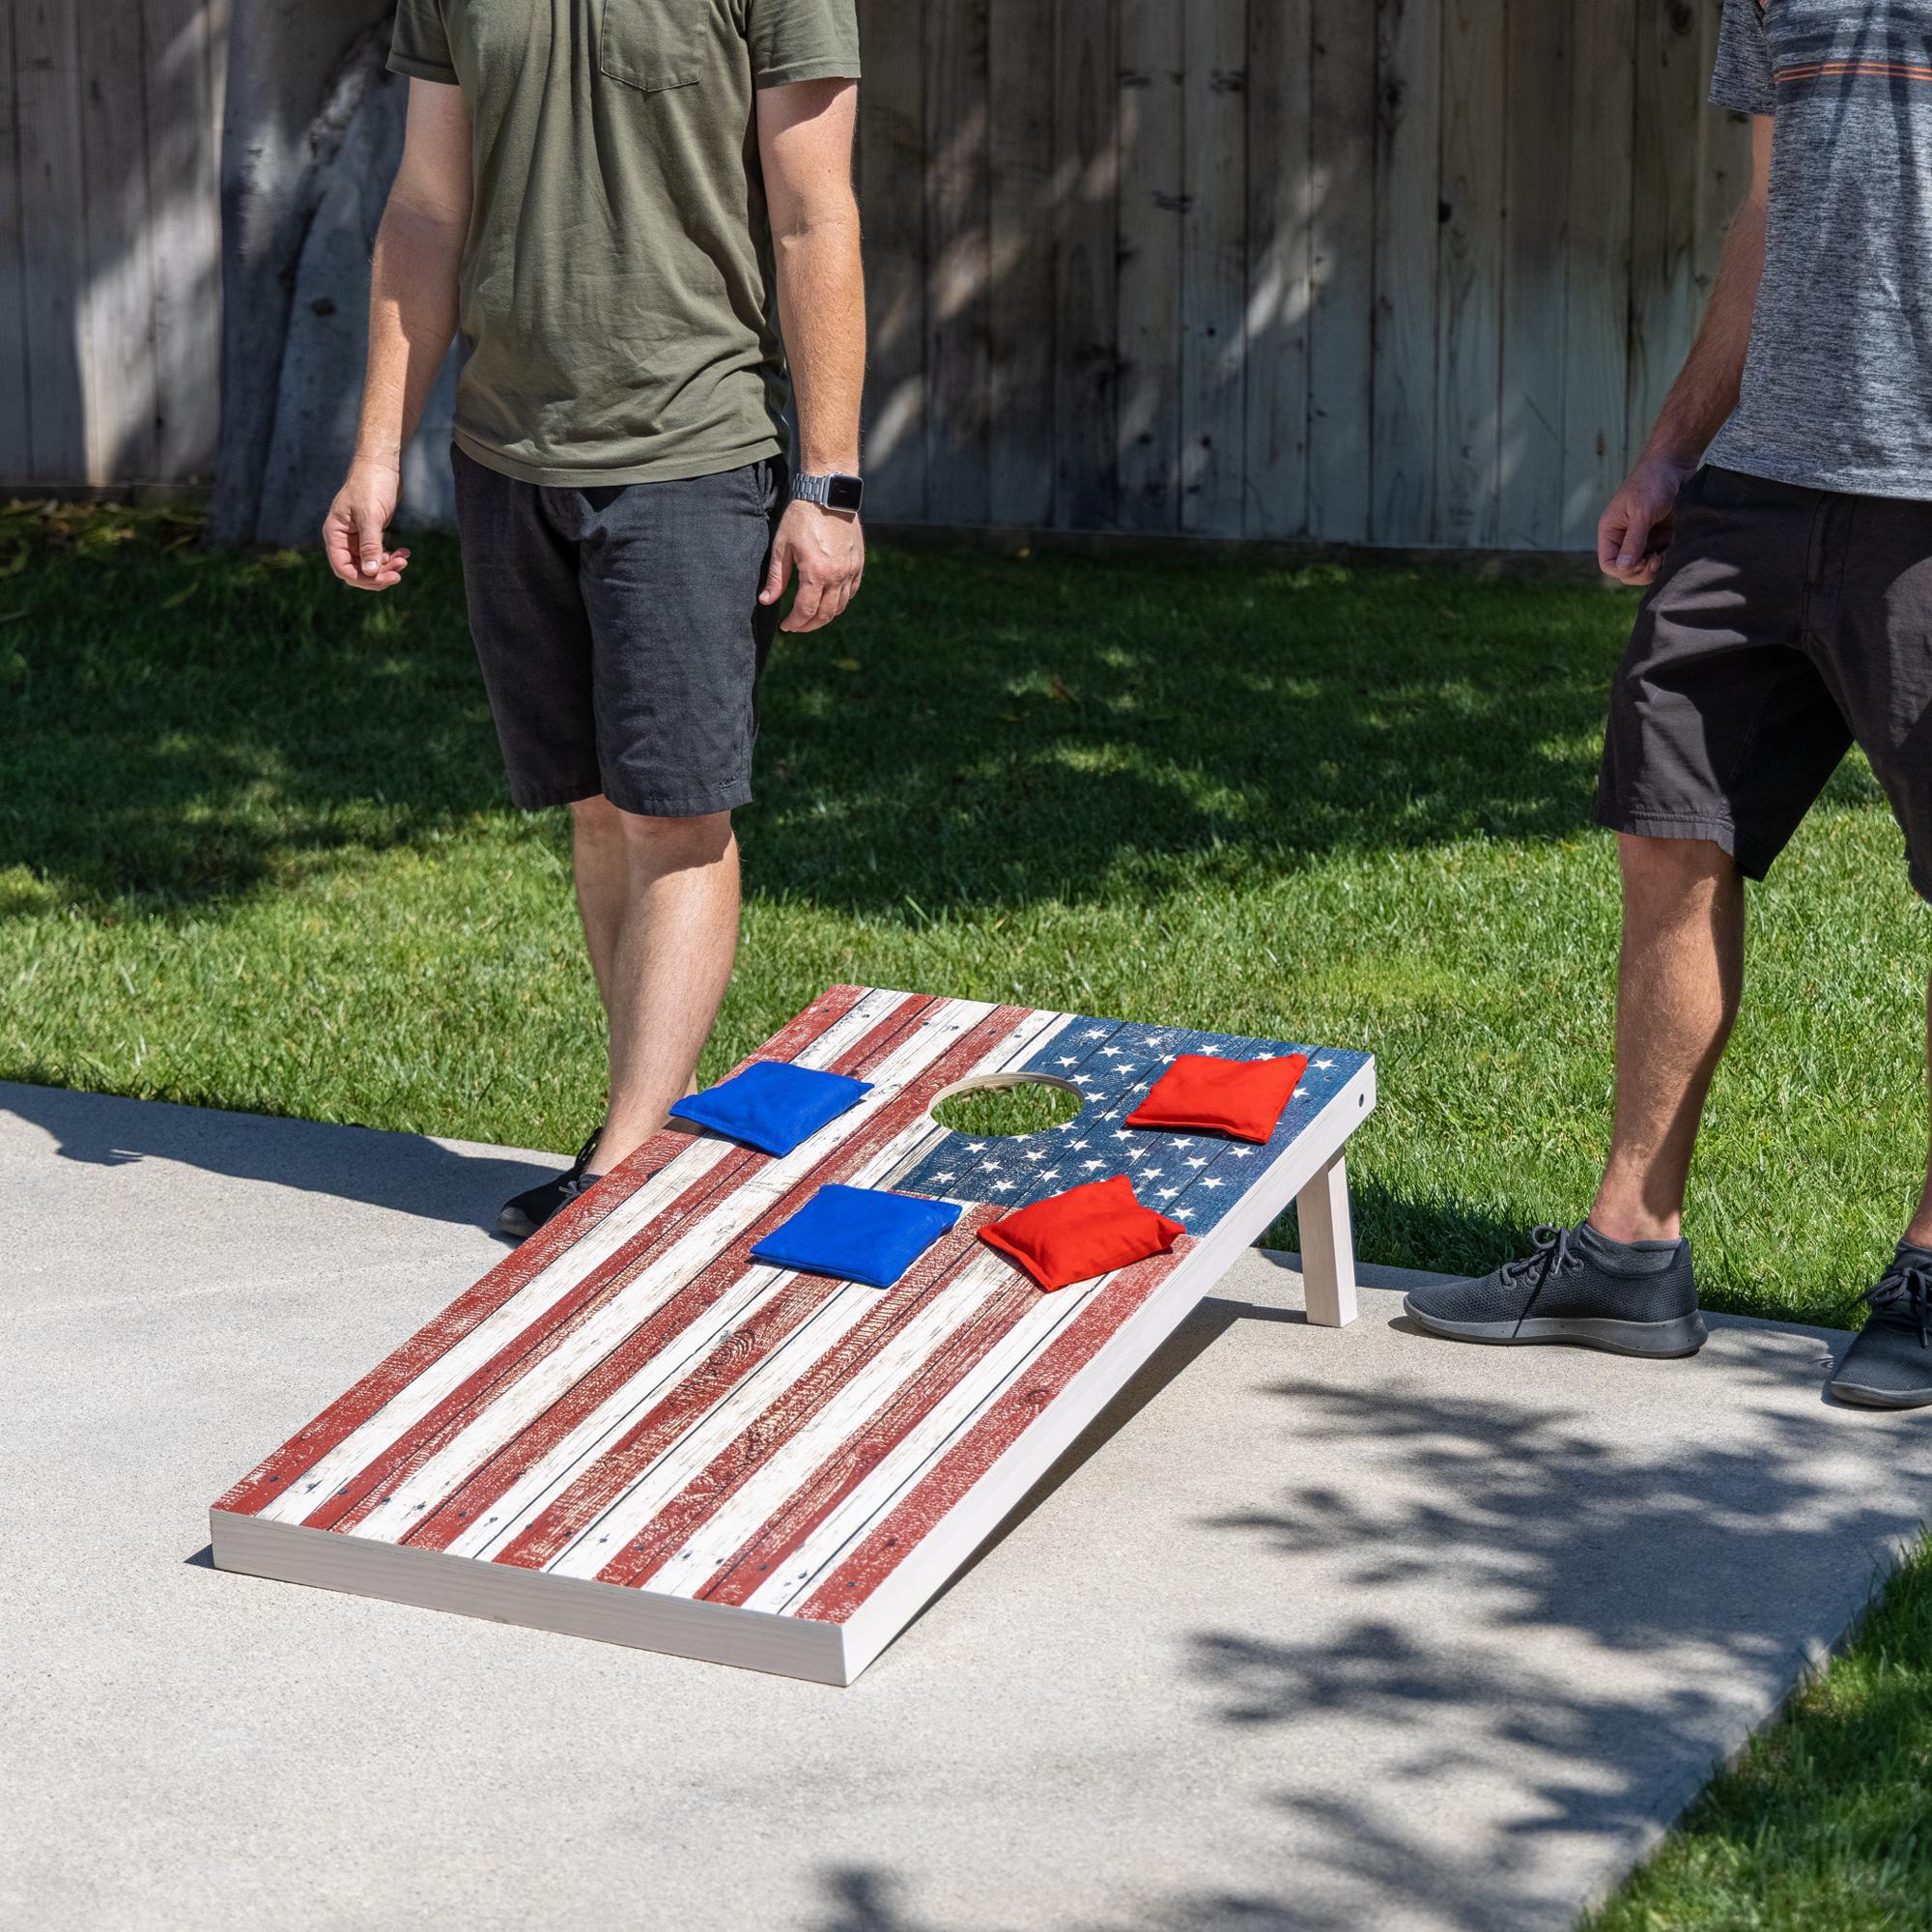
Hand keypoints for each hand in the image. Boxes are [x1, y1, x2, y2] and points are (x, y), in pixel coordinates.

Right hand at [323, 460, 410, 590]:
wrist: (380, 465)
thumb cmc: (371, 485)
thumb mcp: (370, 516)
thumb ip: (369, 545)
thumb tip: (370, 572)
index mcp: (335, 534)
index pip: (342, 568)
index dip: (362, 578)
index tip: (385, 578)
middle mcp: (343, 538)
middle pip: (356, 570)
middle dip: (378, 575)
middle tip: (399, 572)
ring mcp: (356, 537)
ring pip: (369, 564)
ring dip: (387, 567)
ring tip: (404, 560)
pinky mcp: (371, 534)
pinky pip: (378, 554)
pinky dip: (391, 557)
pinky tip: (405, 552)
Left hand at [760, 498, 863, 632]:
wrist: (827, 494)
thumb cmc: (801, 517)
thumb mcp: (782, 546)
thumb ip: (776, 577)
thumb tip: (766, 601)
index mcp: (816, 572)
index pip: (805, 610)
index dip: (795, 623)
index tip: (786, 626)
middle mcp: (837, 575)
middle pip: (825, 614)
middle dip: (809, 625)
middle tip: (797, 626)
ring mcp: (850, 570)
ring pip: (840, 606)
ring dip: (825, 616)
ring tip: (811, 616)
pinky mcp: (858, 563)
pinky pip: (851, 592)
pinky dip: (840, 601)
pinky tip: (829, 600)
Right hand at [1597, 451, 1693, 586]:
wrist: (1675, 463)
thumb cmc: (1653, 482)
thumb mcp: (1642, 512)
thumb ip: (1633, 541)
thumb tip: (1623, 569)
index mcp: (1611, 532)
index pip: (1609, 564)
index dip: (1624, 570)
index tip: (1643, 560)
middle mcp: (1624, 538)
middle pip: (1626, 571)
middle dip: (1641, 572)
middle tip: (1657, 560)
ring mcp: (1643, 539)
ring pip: (1645, 568)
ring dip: (1656, 567)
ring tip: (1666, 553)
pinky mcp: (1660, 537)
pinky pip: (1661, 558)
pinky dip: (1668, 558)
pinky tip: (1674, 547)